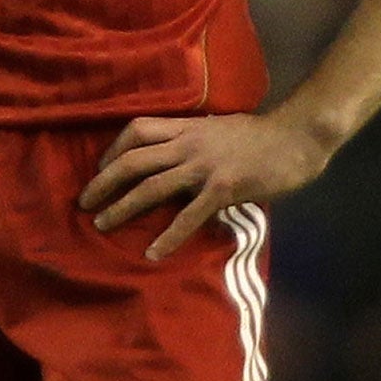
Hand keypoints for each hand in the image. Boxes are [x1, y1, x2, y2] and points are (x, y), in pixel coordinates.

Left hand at [78, 112, 333, 260]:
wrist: (296, 138)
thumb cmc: (260, 135)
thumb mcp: (218, 129)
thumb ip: (194, 141)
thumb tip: (175, 157)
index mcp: (187, 127)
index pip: (136, 130)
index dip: (113, 149)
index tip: (100, 168)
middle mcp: (188, 144)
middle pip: (133, 159)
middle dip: (104, 181)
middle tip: (83, 201)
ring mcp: (203, 167)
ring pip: (151, 186)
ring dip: (123, 206)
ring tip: (102, 224)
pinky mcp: (222, 189)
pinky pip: (188, 215)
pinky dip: (169, 235)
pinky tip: (154, 252)